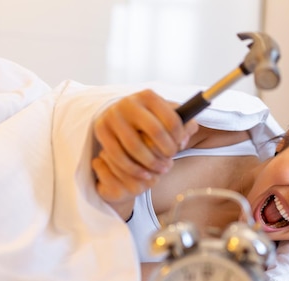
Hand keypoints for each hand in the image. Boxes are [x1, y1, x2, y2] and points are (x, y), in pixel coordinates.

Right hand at [92, 89, 198, 206]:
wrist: (120, 115)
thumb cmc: (151, 118)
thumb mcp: (168, 115)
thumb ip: (185, 123)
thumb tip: (186, 136)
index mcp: (149, 96)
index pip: (171, 119)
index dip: (180, 136)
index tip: (182, 145)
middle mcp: (129, 103)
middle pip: (155, 132)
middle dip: (167, 150)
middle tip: (171, 159)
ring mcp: (113, 117)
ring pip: (135, 147)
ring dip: (152, 163)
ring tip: (162, 170)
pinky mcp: (101, 130)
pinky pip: (118, 156)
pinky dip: (134, 169)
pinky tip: (146, 175)